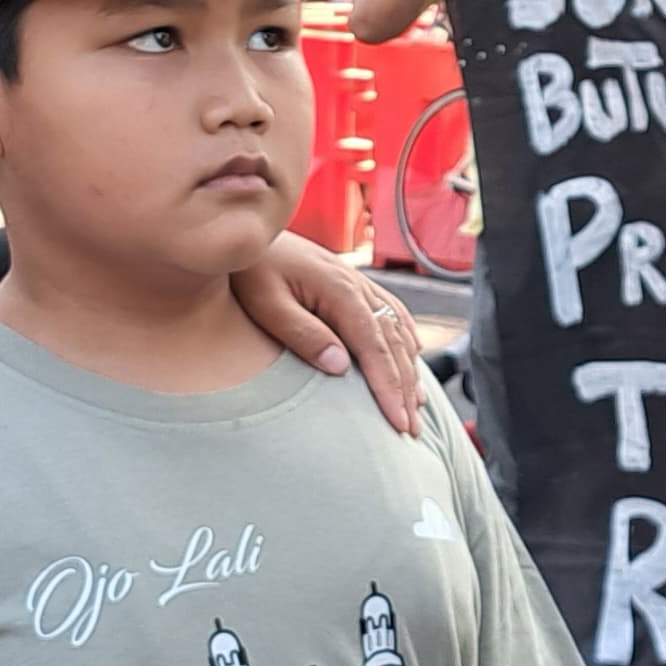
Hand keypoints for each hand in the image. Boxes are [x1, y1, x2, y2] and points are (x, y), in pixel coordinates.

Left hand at [237, 236, 428, 435]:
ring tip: (416, 405)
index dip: (390, 388)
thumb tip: (340, 366)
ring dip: (410, 370)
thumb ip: (304, 334)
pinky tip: (412, 357)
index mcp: (341, 294)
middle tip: (412, 430)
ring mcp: (360, 285)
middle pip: (394, 345)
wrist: (249, 236)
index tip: (399, 422)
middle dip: (405, 390)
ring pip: (398, 331)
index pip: (375, 349)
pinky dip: (406, 339)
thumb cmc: (252, 270)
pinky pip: (393, 314)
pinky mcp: (354, 284)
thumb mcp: (268, 305)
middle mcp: (359, 288)